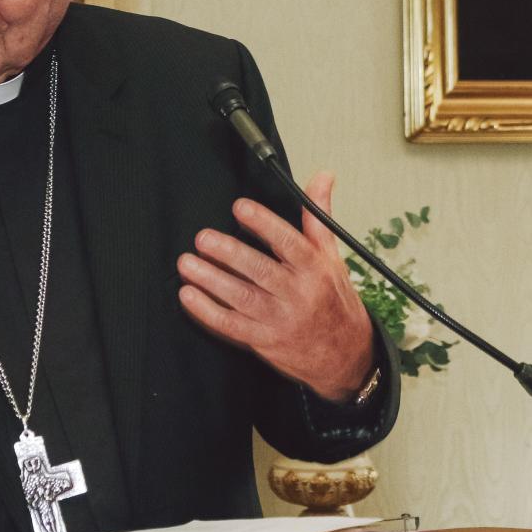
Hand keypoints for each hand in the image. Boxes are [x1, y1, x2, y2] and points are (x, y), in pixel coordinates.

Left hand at [177, 171, 376, 403]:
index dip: (264, 224)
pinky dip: (207, 312)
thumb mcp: (332, 256)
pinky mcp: (264, 341)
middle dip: (229, 253)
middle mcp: (298, 294)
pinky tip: (189, 295)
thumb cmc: (333, 300)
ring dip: (211, 280)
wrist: (344, 354)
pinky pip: (231, 326)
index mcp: (314, 269)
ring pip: (242, 298)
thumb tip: (322, 177)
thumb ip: (318, 216)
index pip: (289, 243)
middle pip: (260, 270)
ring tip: (186, 263)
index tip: (240, 208)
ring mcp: (279, 320)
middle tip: (203, 238)